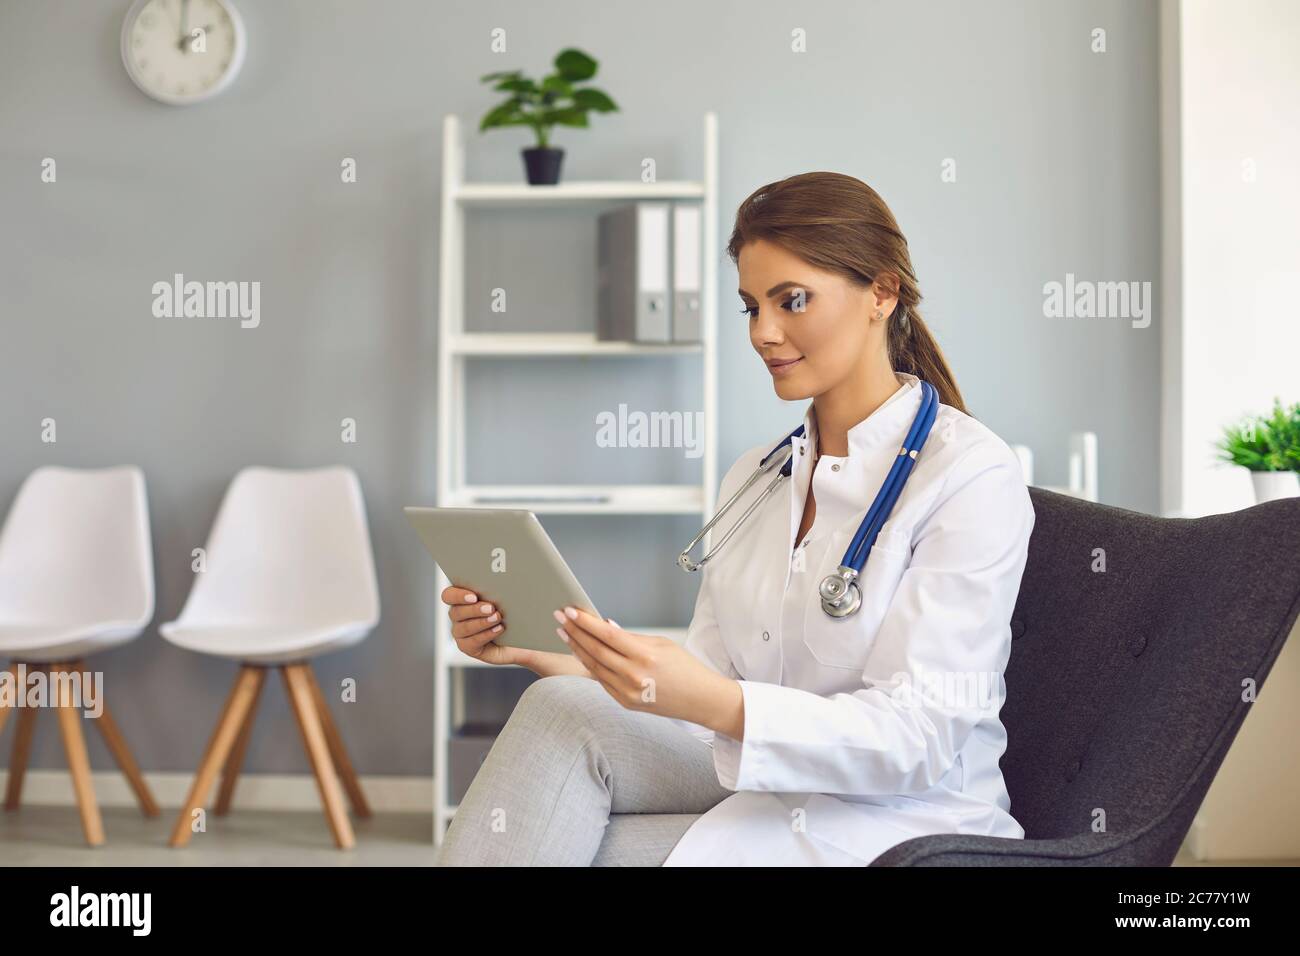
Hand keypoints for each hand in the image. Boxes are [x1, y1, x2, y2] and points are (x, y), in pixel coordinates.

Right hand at [441, 586, 588, 677]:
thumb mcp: (513, 593)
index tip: (474, 595)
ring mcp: (462, 633)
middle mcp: (459, 615)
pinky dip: (485, 635)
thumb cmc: (520, 610)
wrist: (529, 635)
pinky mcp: (469, 647)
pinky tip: (498, 629)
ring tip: (497, 618)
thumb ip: (506, 580)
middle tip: (491, 607)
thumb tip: (510, 560)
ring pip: (462, 628)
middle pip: (455, 611)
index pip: (448, 595)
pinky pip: (471, 642)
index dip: (457, 594)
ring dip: (480, 622)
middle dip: (473, 609)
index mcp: (464, 598)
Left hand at [553, 607, 743, 734]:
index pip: (607, 634)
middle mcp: (633, 675)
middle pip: (595, 650)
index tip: (570, 610)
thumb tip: (605, 626)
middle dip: (574, 631)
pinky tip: (580, 652)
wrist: (700, 700)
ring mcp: (627, 692)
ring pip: (593, 666)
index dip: (585, 621)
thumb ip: (631, 637)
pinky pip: (601, 680)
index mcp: (644, 656)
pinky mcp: (625, 702)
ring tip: (564, 633)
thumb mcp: (662, 644)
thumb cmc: (685, 668)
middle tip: (559, 618)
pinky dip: (589, 665)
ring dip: (576, 648)